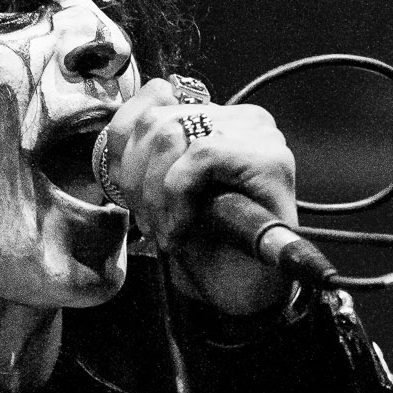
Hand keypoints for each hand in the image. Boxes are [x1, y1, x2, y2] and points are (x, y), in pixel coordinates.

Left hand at [101, 79, 296, 314]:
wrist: (242, 290)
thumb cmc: (204, 243)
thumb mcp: (155, 188)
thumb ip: (141, 148)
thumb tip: (136, 111)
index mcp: (216, 119)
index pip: (151, 102)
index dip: (124, 150)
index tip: (130, 195)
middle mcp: (242, 119)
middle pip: (157, 121)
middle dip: (138, 178)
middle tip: (150, 221)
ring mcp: (260, 136)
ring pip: (173, 136)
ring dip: (155, 193)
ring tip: (167, 228)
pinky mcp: (268, 158)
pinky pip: (200, 157)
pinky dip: (179, 196)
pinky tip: (184, 225)